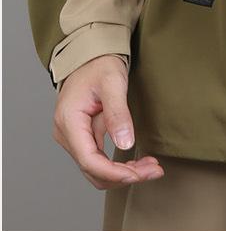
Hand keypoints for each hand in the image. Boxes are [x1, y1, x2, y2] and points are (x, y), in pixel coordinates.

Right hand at [53, 54, 163, 189]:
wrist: (92, 55)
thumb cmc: (99, 64)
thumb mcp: (113, 83)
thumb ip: (118, 113)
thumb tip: (125, 144)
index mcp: (69, 121)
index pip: (89, 160)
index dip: (114, 173)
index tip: (138, 175)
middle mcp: (66, 134)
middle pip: (93, 169)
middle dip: (123, 176)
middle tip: (154, 171)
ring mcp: (73, 137)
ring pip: (97, 169)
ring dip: (123, 172)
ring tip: (151, 168)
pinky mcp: (83, 137)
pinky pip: (100, 158)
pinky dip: (119, 164)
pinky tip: (140, 162)